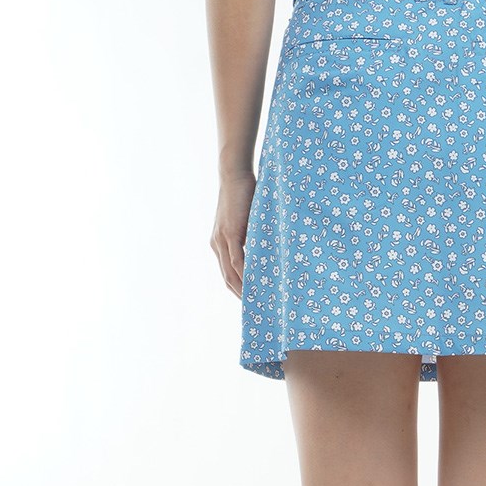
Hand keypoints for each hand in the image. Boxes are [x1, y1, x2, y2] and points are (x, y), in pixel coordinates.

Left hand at [211, 171, 257, 296]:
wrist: (234, 174)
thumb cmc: (245, 194)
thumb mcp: (249, 221)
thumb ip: (252, 238)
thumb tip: (268, 252)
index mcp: (220, 244)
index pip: (228, 274)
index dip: (238, 290)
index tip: (252, 302)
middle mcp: (217, 245)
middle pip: (227, 279)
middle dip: (241, 296)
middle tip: (257, 310)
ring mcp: (221, 241)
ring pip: (231, 273)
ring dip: (243, 290)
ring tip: (258, 303)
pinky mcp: (229, 234)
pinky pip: (237, 261)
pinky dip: (245, 275)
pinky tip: (256, 285)